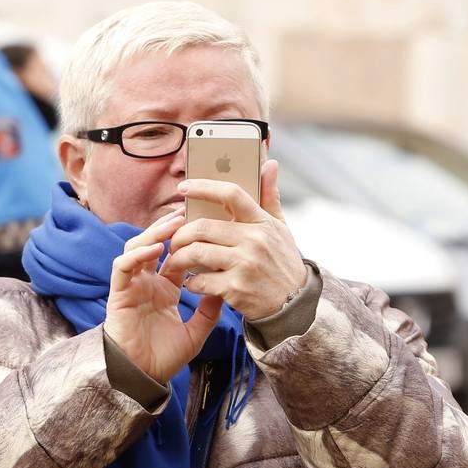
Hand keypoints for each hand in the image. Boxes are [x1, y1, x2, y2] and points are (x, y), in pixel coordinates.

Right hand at [103, 211, 224, 381]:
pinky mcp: (118, 293)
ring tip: (173, 224)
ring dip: (153, 234)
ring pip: (137, 249)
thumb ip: (208, 311)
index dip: (188, 240)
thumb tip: (224, 287)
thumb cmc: (163, 357)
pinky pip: (123, 266)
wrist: (141, 377)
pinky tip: (155, 250)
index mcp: (165, 289)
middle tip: (189, 212)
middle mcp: (147, 283)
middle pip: (155, 245)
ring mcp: (131, 286)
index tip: (205, 225)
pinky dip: (137, 255)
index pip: (175, 256)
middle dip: (170, 228)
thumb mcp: (195, 333)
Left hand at [161, 159, 307, 320]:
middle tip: (173, 240)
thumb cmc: (282, 261)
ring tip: (176, 260)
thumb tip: (270, 164)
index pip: (231, 194)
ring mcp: (244, 265)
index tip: (183, 187)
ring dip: (179, 258)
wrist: (294, 304)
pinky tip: (191, 282)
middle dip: (180, 234)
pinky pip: (200, 281)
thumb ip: (269, 196)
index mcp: (261, 222)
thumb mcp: (280, 228)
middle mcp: (254, 241)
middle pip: (202, 227)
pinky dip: (191, 282)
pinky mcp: (236, 288)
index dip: (204, 187)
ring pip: (196, 253)